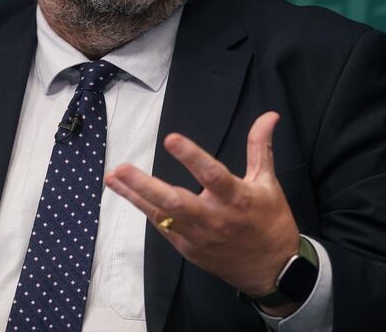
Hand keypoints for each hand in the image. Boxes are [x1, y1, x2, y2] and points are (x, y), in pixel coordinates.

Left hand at [104, 111, 299, 303]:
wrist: (272, 271)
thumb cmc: (270, 222)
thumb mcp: (268, 182)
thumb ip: (260, 147)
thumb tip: (269, 115)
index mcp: (237, 199)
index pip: (212, 175)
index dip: (192, 157)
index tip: (171, 139)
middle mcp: (214, 219)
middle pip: (175, 202)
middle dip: (146, 186)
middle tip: (122, 168)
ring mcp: (198, 236)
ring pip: (162, 215)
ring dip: (135, 195)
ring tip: (113, 177)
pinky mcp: (187, 248)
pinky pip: (162, 226)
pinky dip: (145, 208)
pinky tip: (127, 192)